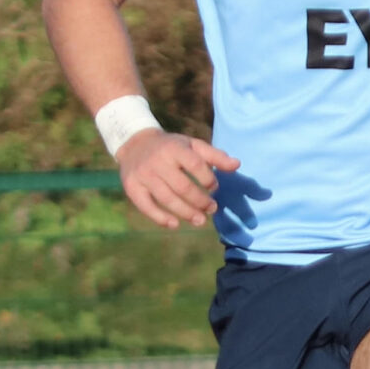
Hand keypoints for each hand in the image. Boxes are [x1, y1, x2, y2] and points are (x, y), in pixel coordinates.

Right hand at [116, 130, 233, 230]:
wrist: (135, 143)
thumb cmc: (171, 147)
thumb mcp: (192, 145)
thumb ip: (214, 155)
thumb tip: (237, 165)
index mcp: (175, 148)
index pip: (195, 165)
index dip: (208, 179)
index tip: (215, 187)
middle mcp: (157, 161)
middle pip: (183, 187)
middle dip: (201, 201)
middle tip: (212, 209)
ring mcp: (143, 175)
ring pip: (167, 199)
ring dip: (186, 213)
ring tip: (201, 221)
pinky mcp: (132, 187)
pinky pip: (145, 206)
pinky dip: (160, 218)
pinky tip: (175, 225)